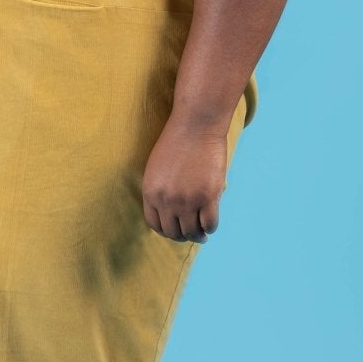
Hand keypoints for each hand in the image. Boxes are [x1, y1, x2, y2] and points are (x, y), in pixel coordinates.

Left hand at [142, 113, 230, 241]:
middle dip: (182, 236)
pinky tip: (211, 224)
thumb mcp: (157, 168)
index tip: (174, 230)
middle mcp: (167, 200)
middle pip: (173, 232)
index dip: (166, 231)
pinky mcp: (208, 197)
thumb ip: (161, 189)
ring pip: (192, 232)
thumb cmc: (178, 141)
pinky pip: (210, 224)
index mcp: (150, 192)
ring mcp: (187, 201)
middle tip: (192, 234)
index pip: (155, 224)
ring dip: (198, 235)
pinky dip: (211, 228)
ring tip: (203, 233)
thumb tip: (169, 211)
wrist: (196, 125)